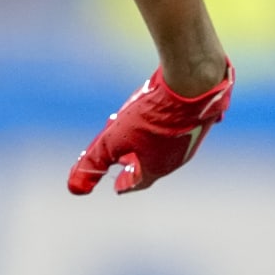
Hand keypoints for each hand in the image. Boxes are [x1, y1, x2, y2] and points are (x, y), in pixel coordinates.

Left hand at [68, 61, 233, 194]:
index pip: (138, 182)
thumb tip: (74, 188)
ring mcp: (193, 137)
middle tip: (121, 160)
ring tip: (136, 135)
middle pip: (152, 163)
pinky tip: (171, 121)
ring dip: (150, 144)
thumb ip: (95, 161)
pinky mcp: (201, 118)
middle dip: (135, 162)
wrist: (194, 85)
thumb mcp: (115, 138)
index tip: (117, 188)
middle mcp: (178, 156)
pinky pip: (183, 127)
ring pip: (166, 145)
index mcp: (158, 166)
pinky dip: (169, 128)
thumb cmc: (154, 114)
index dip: (125, 184)